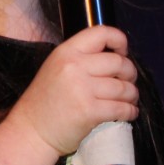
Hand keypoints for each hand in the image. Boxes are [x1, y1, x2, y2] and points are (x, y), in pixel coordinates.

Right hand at [9, 25, 139, 156]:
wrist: (31, 131)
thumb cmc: (45, 102)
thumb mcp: (56, 68)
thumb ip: (81, 59)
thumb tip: (115, 57)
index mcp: (66, 52)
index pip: (101, 33)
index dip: (119, 40)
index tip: (123, 52)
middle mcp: (74, 67)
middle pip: (119, 62)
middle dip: (130, 73)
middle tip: (128, 81)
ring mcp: (82, 90)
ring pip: (124, 87)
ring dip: (132, 94)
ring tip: (129, 99)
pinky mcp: (90, 112)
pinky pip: (122, 108)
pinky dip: (130, 111)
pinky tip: (128, 112)